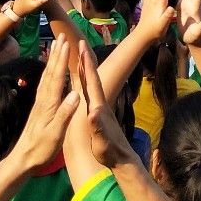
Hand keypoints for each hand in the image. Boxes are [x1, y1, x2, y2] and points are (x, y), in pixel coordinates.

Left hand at [10, 41, 79, 172]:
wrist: (23, 159)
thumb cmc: (41, 149)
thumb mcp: (55, 134)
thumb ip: (65, 114)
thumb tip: (76, 94)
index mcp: (49, 104)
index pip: (57, 77)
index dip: (62, 59)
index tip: (66, 43)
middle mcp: (43, 99)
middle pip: (51, 72)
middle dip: (57, 53)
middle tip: (62, 35)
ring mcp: (40, 102)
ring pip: (47, 76)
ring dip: (52, 59)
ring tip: (55, 45)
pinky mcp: (39, 107)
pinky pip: (45, 84)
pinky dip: (49, 72)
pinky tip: (50, 69)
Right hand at [72, 42, 134, 169]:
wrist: (121, 158)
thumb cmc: (110, 151)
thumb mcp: (101, 141)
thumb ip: (97, 127)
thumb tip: (93, 113)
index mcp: (98, 107)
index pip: (92, 82)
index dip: (86, 65)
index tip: (82, 47)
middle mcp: (99, 103)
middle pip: (92, 78)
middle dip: (86, 60)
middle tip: (80, 42)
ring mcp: (99, 108)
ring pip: (90, 84)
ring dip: (85, 69)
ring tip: (79, 56)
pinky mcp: (97, 113)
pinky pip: (89, 93)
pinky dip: (84, 83)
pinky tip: (81, 81)